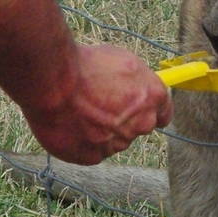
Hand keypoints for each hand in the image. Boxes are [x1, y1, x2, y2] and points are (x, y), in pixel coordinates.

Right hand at [23, 43, 171, 164]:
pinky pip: (92, 152)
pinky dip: (82, 143)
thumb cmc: (84, 65)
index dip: (149, 110)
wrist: (53, 84)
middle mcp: (141, 123)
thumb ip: (136, 79)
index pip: (164, 113)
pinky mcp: (94, 157)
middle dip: (123, 120)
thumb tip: (135, 86)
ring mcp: (118, 143)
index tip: (140, 109)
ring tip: (78, 113)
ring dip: (101, 132)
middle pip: (137, 127)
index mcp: (153, 97)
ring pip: (113, 141)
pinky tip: (70, 126)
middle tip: (99, 106)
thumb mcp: (122, 59)